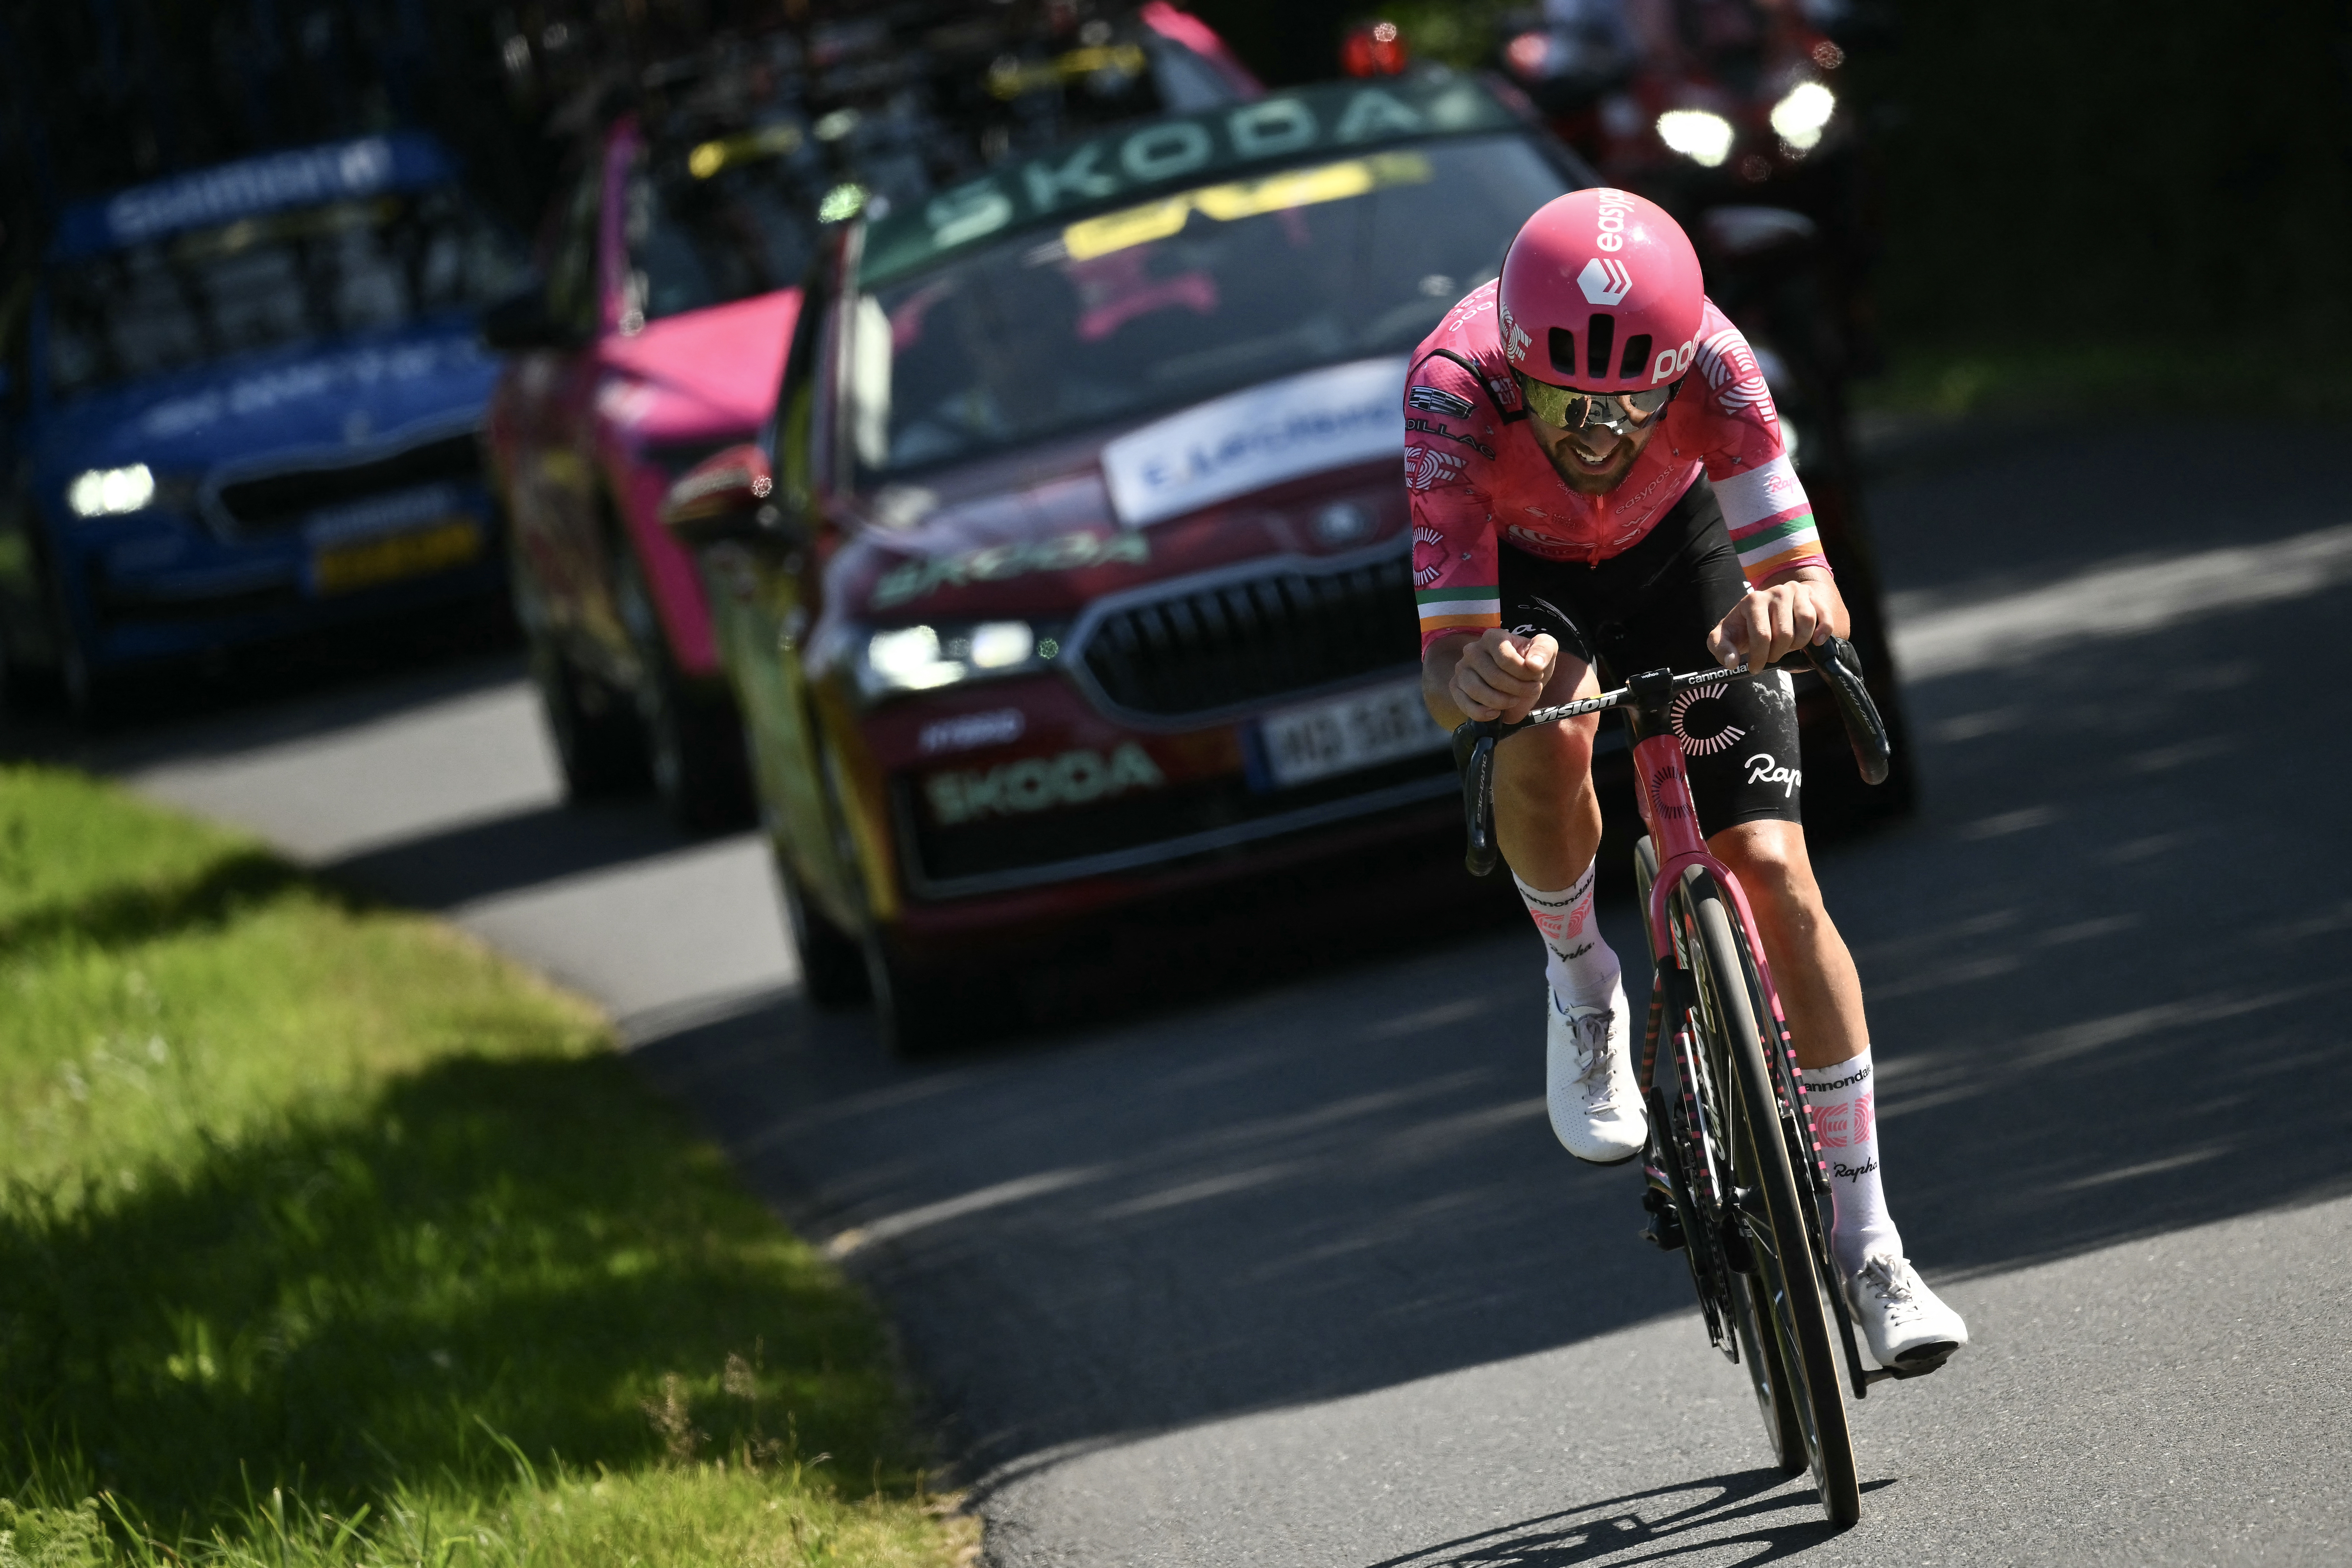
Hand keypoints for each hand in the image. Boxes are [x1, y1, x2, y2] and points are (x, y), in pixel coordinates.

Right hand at [1448, 628, 1558, 722]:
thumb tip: (1534, 664)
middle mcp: (1472, 650)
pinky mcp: (1456, 686)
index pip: (1505, 659)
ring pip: (1477, 691)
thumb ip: (1543, 651)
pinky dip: (1482, 713)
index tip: (1536, 677)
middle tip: (1531, 690)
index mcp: (1492, 637)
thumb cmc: (1530, 662)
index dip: (1524, 674)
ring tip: (1514, 700)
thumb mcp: (1546, 649)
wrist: (1519, 679)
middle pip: (1493, 676)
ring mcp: (1462, 669)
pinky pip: (1465, 704)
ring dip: (1501, 702)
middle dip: (1517, 689)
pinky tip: (1496, 712)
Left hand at [1707, 576, 1839, 671]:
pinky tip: (1816, 642)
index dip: (1760, 657)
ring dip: (1799, 643)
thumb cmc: (1743, 626)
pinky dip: (1823, 631)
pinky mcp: (1813, 596)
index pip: (1762, 635)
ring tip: (1788, 647)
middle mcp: (1777, 591)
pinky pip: (1824, 615)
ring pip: (1806, 622)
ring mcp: (1797, 591)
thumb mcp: (1723, 637)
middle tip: (1772, 656)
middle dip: (1778, 653)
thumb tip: (1732, 662)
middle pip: (1785, 633)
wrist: (1763, 608)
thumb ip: (1721, 649)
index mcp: (1753, 600)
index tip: (1755, 668)